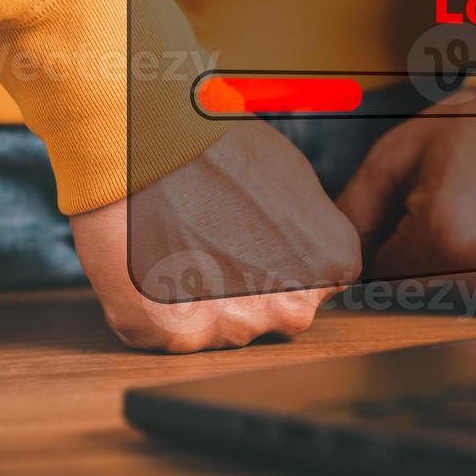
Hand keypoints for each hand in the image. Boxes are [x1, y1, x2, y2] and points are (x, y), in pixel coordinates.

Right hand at [71, 120, 360, 352]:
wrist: (144, 139)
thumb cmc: (217, 144)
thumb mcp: (291, 173)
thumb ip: (307, 225)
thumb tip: (300, 243)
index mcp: (331, 263)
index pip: (319, 277)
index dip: (280, 252)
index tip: (253, 228)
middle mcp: (291, 308)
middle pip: (273, 306)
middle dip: (247, 280)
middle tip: (211, 233)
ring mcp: (234, 328)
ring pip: (221, 321)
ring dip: (202, 293)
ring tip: (176, 240)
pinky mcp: (174, 335)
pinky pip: (171, 328)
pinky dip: (157, 303)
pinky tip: (149, 259)